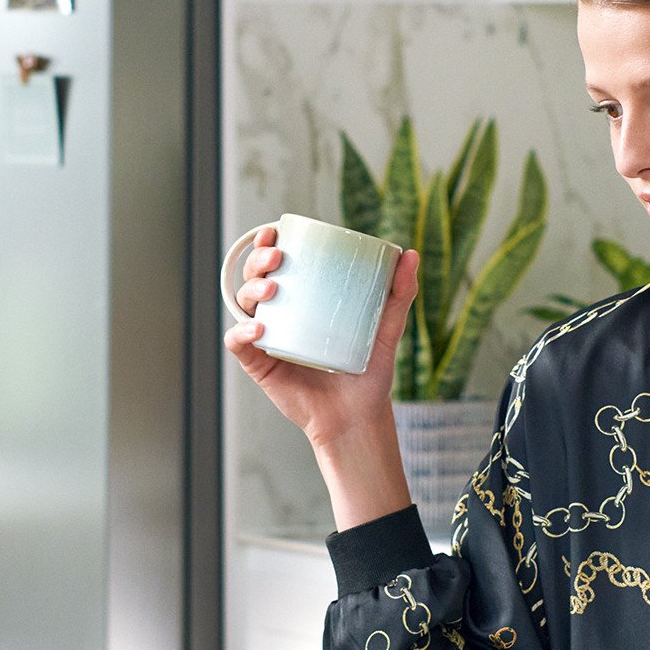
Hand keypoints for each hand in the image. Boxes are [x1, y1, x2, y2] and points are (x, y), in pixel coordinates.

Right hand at [223, 231, 420, 527]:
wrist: (357, 418)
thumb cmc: (369, 375)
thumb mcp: (387, 329)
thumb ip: (399, 294)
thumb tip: (411, 254)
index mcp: (302, 302)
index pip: (277, 265)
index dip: (267, 244)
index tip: (276, 231)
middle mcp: (280, 317)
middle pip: (255, 279)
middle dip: (257, 261)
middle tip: (277, 259)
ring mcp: (267, 341)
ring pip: (243, 306)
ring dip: (249, 290)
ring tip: (271, 290)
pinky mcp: (259, 366)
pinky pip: (238, 344)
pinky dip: (241, 334)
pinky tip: (258, 330)